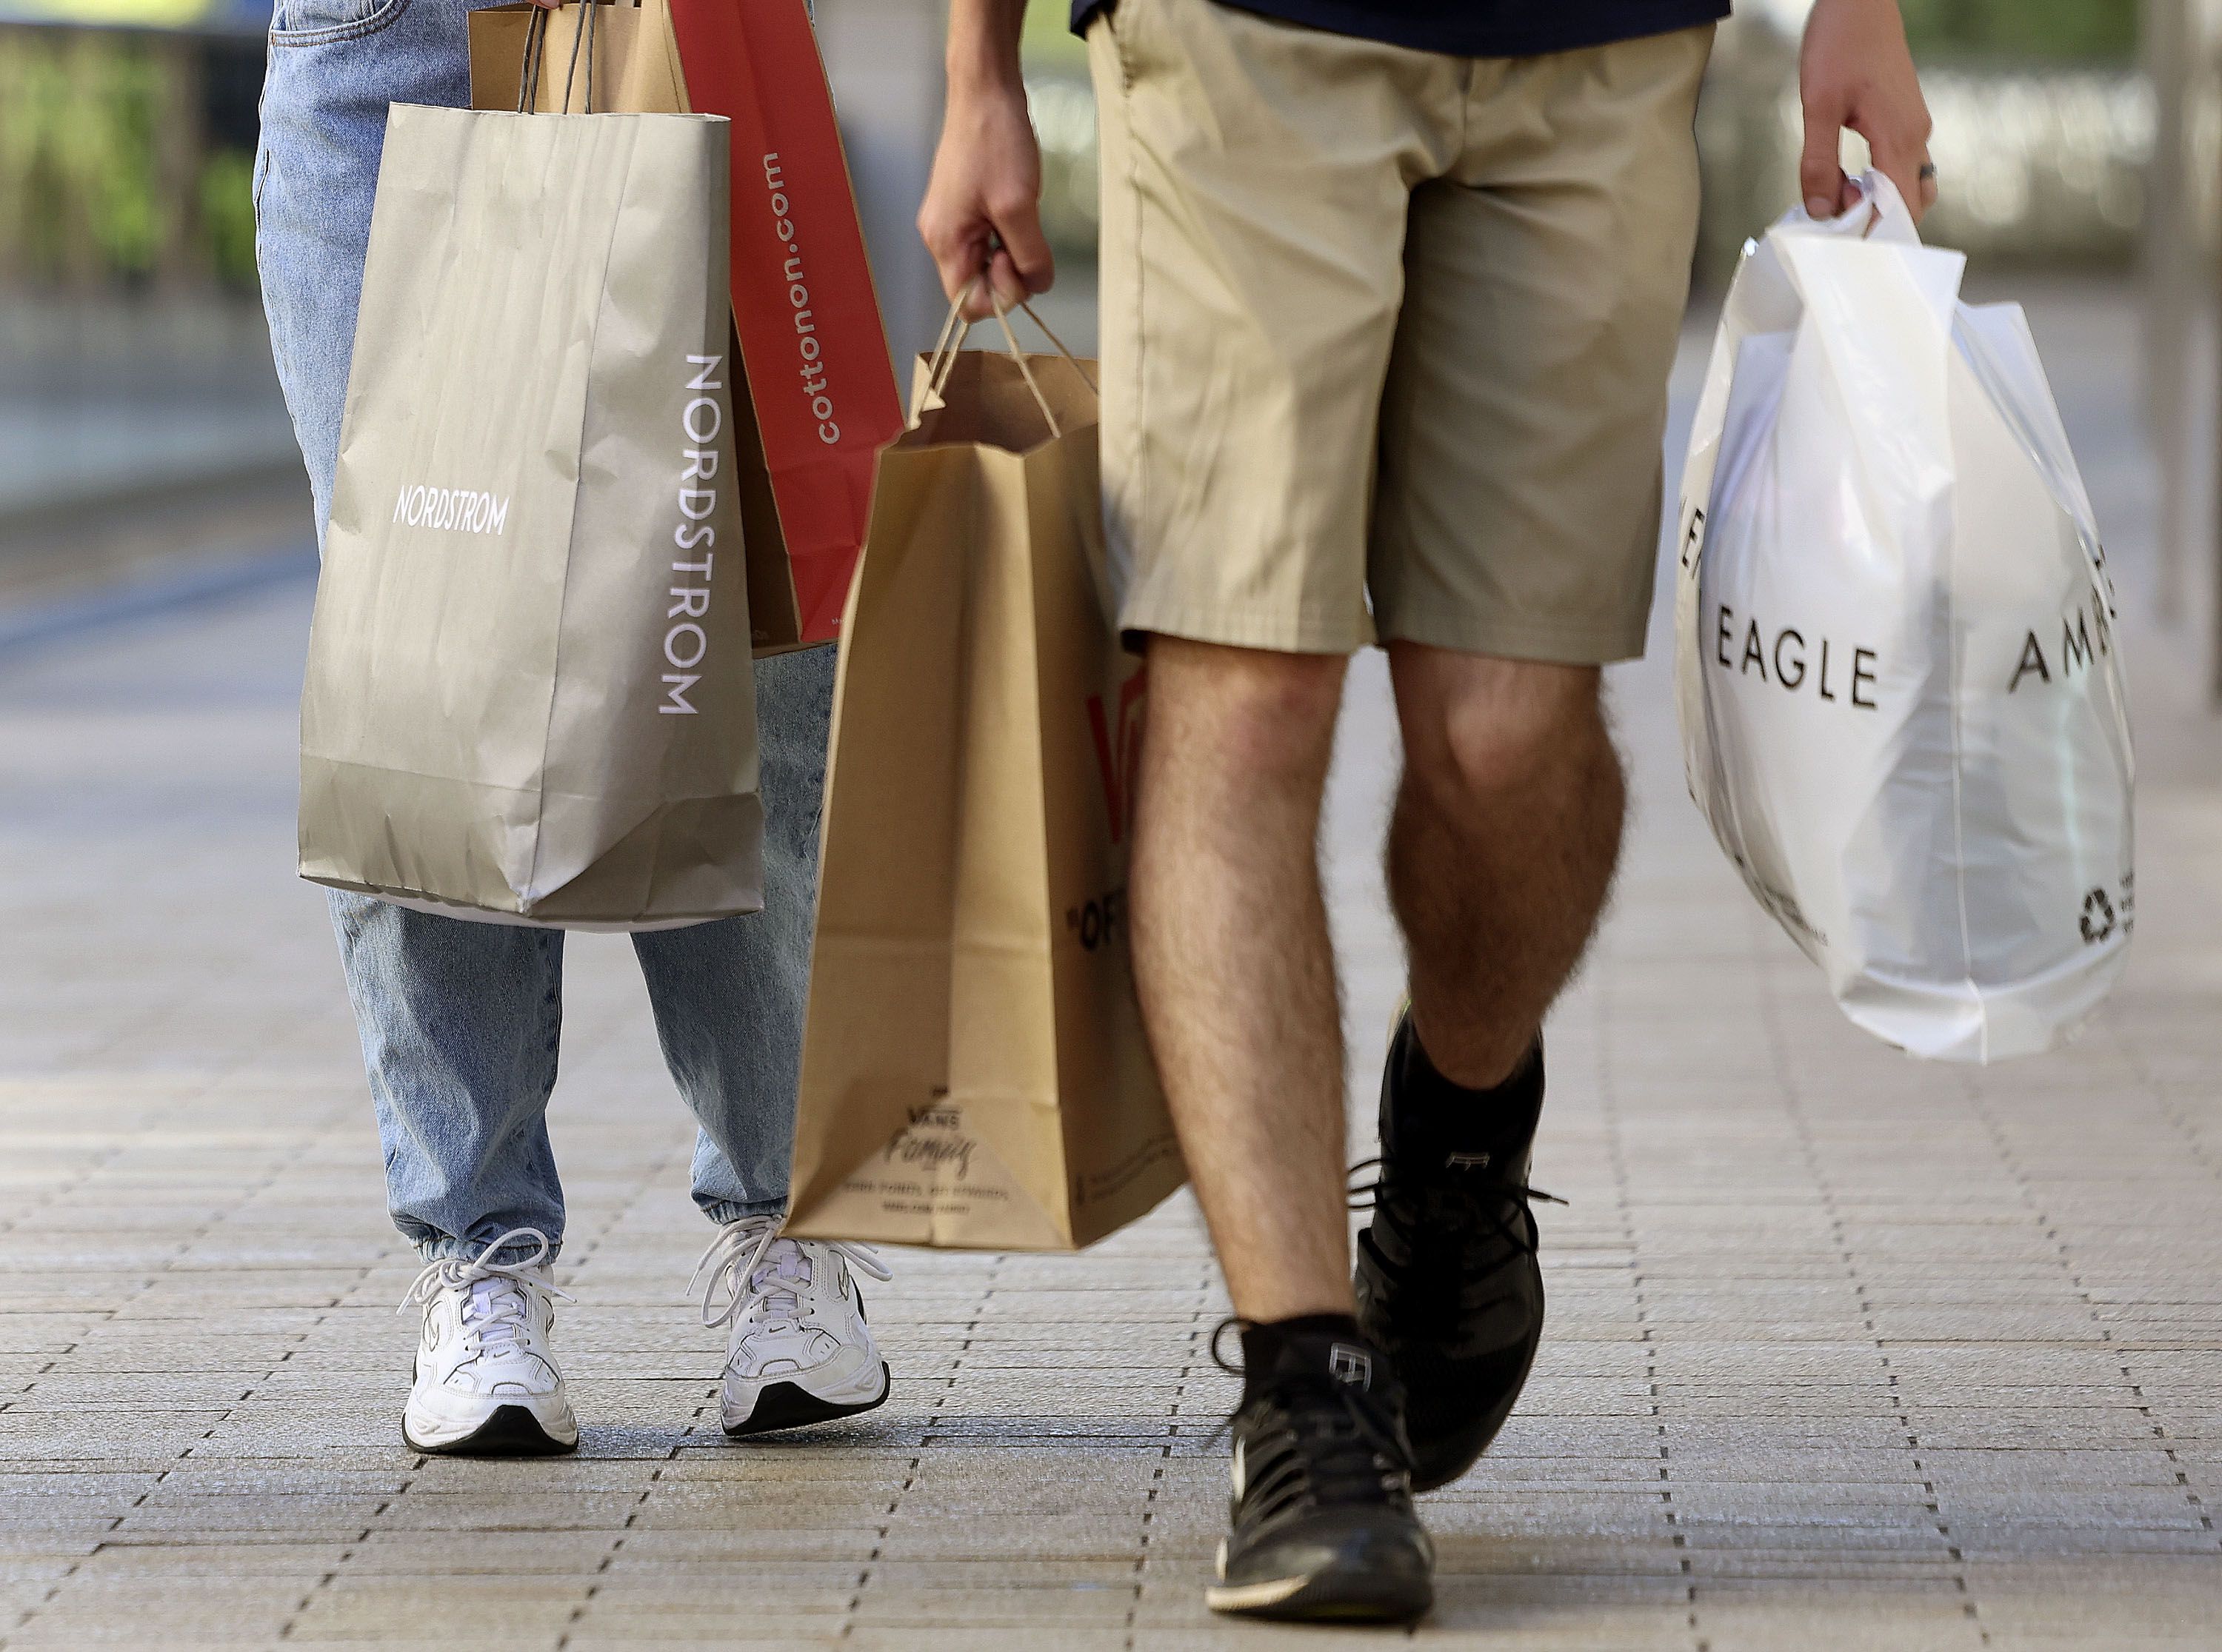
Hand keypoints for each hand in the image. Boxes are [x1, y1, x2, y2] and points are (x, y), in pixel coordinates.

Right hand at [919, 80, 1054, 320]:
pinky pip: (988, 241)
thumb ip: (1029, 257)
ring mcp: (951, 222)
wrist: (985, 91)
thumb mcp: (1019, 207)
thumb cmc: (995, 142)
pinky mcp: (964, 208)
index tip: (1015, 259)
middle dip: (1009, 273)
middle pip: (978, 286)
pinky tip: (1016, 209)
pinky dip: (1008, 235)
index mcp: (944, 242)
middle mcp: (941, 237)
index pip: (967, 305)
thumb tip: (1037, 286)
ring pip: (986, 264)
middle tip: (1025, 236)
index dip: (1000, 295)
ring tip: (1020, 216)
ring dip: (1011, 252)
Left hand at [1799, 0, 1935, 222]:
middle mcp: (1915, 138)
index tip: (1843, 252)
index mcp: (1899, 138)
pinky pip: (1899, 168)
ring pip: (1906, 188)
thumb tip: (1821, 211)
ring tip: (1834, 199)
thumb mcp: (1817, 106)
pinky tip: (1843, 181)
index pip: (1898, 209)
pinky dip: (1876, 185)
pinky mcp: (1904, 122)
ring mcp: (1914, 129)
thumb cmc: (1839, 45)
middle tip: (1832, 225)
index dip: (1874, 237)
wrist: (1860, 2)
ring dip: (1876, 205)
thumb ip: (1818, 163)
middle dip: (1876, 225)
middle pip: (1909, 206)